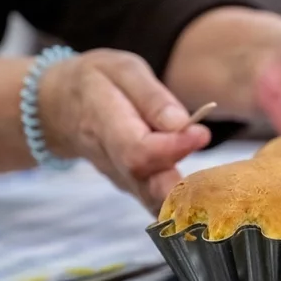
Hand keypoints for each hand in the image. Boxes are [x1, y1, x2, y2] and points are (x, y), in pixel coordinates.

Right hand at [38, 49, 209, 212]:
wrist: (57, 107)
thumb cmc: (97, 82)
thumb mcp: (121, 71)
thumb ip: (151, 96)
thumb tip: (182, 123)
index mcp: (105, 123)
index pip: (137, 149)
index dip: (170, 147)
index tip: (201, 134)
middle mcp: (112, 160)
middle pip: (147, 186)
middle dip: (184, 191)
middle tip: (220, 186)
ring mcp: (122, 179)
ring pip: (155, 202)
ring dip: (189, 206)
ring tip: (222, 200)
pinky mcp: (134, 187)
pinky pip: (158, 204)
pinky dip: (184, 209)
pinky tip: (212, 205)